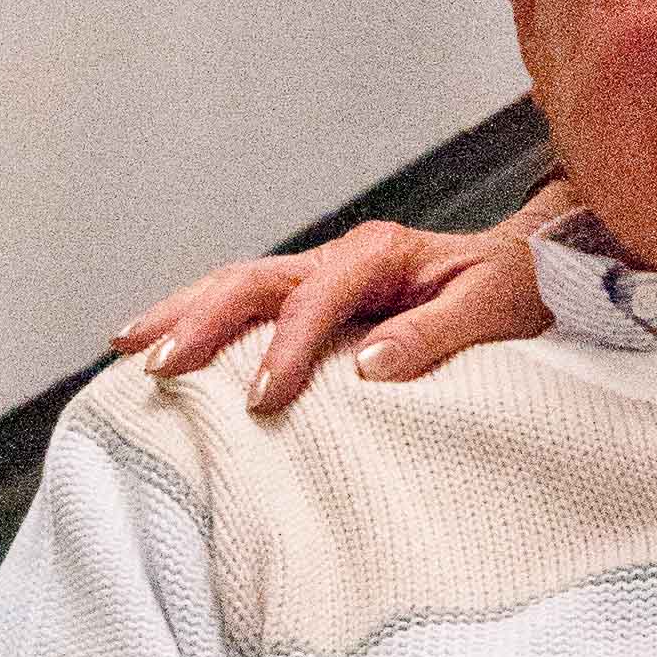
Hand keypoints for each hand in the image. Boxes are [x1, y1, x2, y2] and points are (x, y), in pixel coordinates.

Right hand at [113, 203, 559, 414]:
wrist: (530, 264)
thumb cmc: (514, 289)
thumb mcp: (493, 308)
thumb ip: (437, 335)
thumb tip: (370, 364)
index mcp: (382, 254)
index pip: (316, 299)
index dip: (286, 348)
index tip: (263, 401)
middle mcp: (344, 256)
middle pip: (253, 279)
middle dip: (198, 318)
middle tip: (153, 364)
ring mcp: (325, 271)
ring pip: (238, 283)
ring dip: (183, 312)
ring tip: (126, 345)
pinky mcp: (318, 294)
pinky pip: (251, 302)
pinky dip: (203, 318)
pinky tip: (166, 344)